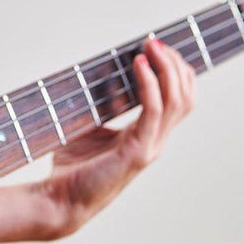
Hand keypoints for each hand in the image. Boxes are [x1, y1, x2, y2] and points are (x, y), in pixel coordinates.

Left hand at [36, 34, 196, 237]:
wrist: (58, 201)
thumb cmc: (71, 168)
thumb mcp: (90, 128)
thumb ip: (102, 107)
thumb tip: (96, 75)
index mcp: (148, 137)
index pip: (180, 101)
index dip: (176, 72)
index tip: (157, 46)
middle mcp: (155, 142)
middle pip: (185, 97)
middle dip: (175, 64)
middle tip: (155, 42)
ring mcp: (149, 148)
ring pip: (176, 101)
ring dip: (166, 68)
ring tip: (151, 46)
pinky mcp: (136, 152)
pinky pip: (152, 111)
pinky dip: (149, 83)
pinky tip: (138, 64)